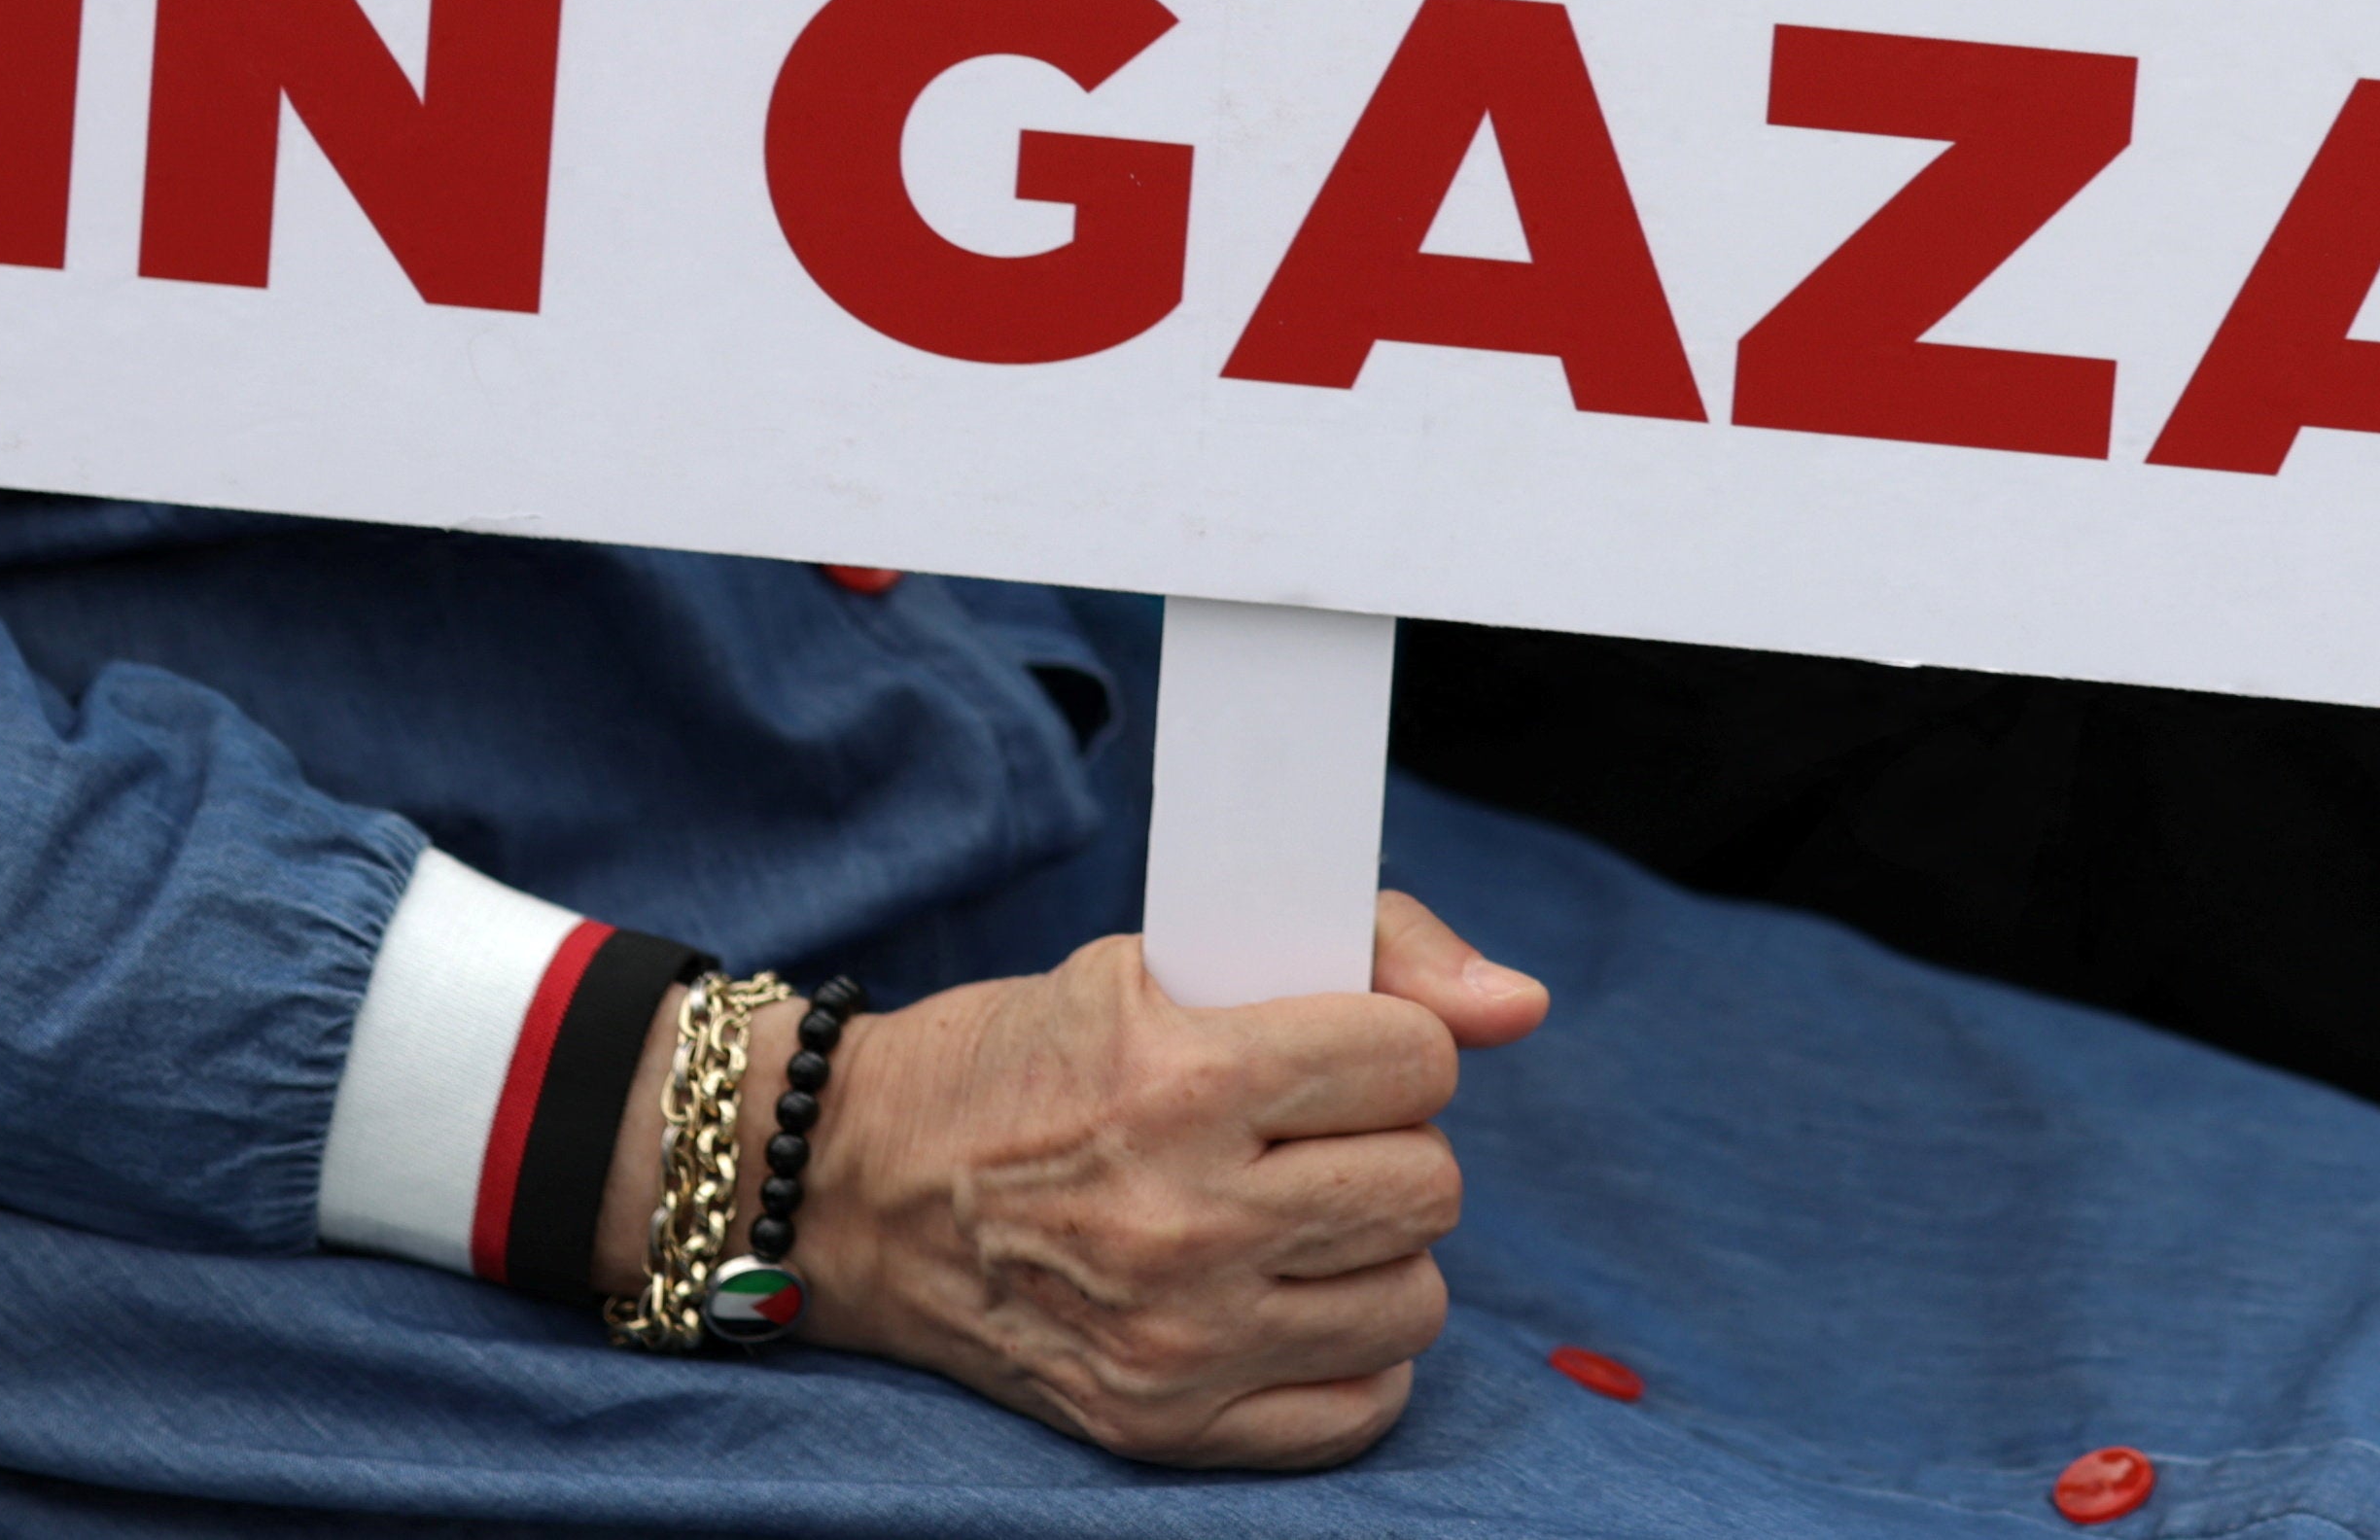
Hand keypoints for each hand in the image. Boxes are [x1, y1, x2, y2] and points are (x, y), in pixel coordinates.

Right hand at [599, 898, 1545, 1462]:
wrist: (857, 1187)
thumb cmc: (1025, 1059)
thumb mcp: (1165, 960)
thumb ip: (1368, 954)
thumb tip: (1522, 1005)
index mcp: (1187, 1080)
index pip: (1417, 1061)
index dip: (1390, 1047)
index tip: (1339, 1053)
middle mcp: (1187, 1220)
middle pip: (1428, 1184)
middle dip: (1388, 1146)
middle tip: (1313, 1138)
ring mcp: (1176, 1338)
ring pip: (1413, 1296)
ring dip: (1375, 1253)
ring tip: (1300, 1220)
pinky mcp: (1162, 1425)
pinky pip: (1360, 1409)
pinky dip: (1349, 1357)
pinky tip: (1291, 1304)